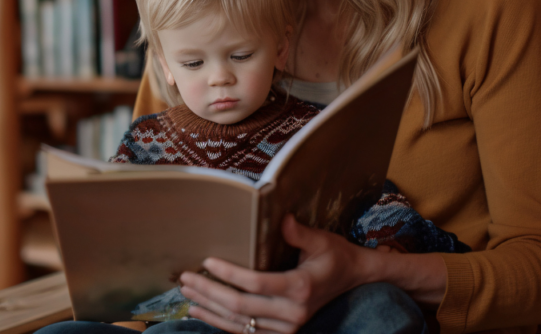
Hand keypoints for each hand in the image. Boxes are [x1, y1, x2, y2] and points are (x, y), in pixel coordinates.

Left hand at [179, 214, 386, 333]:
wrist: (355, 279)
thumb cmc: (336, 256)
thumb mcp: (322, 240)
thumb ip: (299, 233)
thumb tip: (282, 218)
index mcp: (301, 288)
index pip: (256, 283)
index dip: (228, 273)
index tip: (206, 261)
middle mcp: (293, 313)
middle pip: (241, 307)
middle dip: (210, 292)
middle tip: (185, 278)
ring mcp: (288, 328)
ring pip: (240, 324)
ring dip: (210, 310)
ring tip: (187, 295)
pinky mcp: (283, 333)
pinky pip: (246, 332)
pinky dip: (221, 323)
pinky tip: (202, 312)